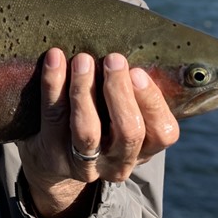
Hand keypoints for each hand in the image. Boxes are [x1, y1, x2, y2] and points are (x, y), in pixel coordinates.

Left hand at [18, 48, 179, 217]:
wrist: (53, 164)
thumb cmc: (98, 124)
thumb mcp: (122, 118)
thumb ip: (132, 94)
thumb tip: (129, 54)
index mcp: (144, 150)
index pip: (163, 133)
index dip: (152, 102)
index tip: (137, 72)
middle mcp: (118, 163)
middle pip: (128, 132)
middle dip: (120, 92)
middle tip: (113, 59)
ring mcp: (84, 164)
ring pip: (88, 129)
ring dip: (86, 89)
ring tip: (83, 59)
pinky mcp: (53, 154)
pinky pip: (54, 116)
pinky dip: (53, 84)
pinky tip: (54, 59)